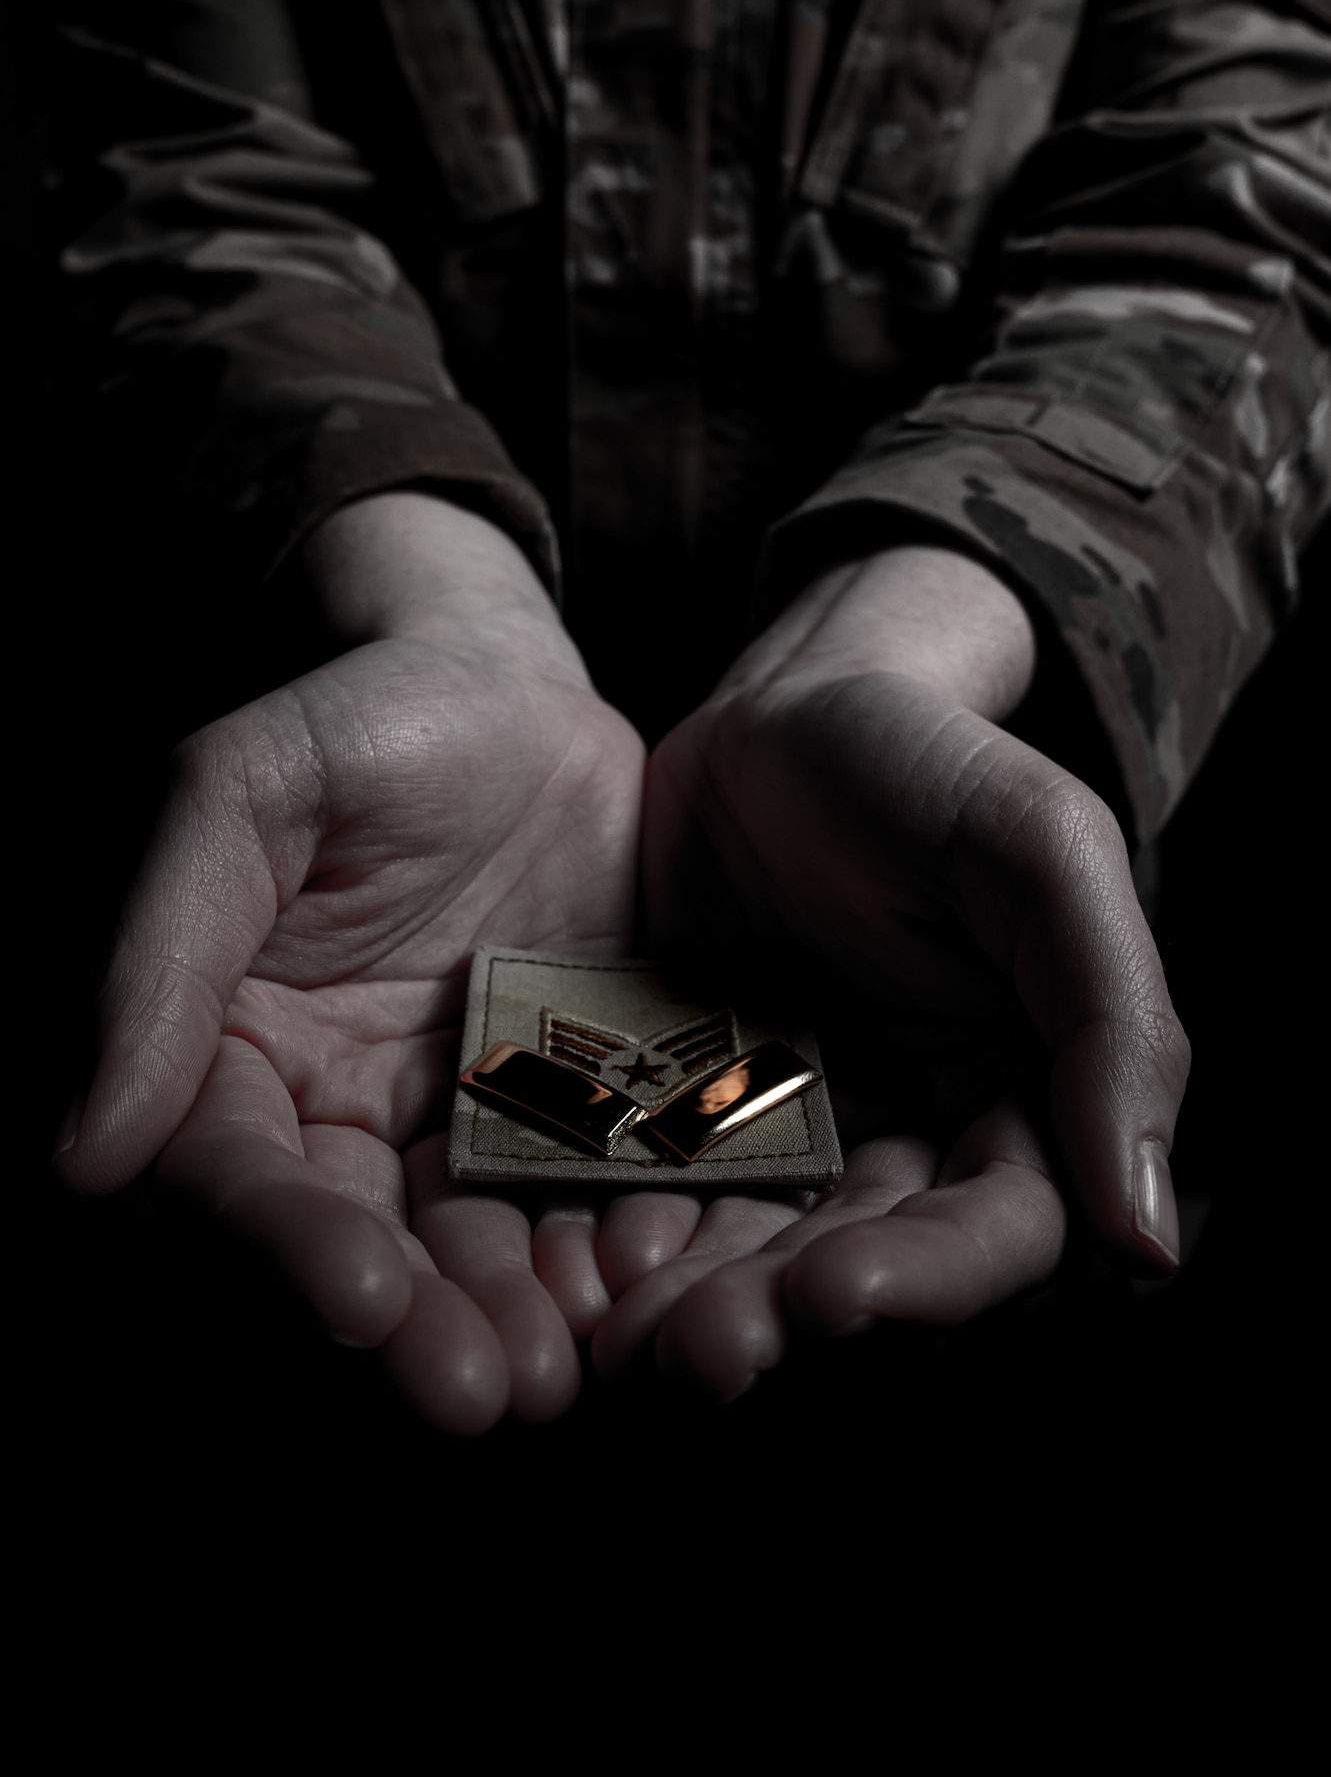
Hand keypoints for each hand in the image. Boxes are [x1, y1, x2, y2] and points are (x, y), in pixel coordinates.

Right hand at [56, 496, 644, 1431]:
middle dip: (416, 1327)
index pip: (231, 1176)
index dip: (283, 1248)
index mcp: (225, 1050)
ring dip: (511, 1316)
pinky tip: (648, 1289)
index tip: (357, 1301)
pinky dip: (605, 1246)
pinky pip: (579, 1192)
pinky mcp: (561, 1108)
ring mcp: (451, 1117)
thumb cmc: (357, 718)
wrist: (509, 686)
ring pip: (469, 1242)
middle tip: (485, 1394)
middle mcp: (329, 1111)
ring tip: (567, 1372)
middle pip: (355, 1244)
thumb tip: (82, 1158)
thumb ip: (162, 956)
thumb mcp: (240, 794)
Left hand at [602, 546, 1188, 1398]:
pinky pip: (660, 1195)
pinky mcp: (692, 1115)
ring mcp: (796, 1135)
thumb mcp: (1039, 849)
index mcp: (1022, 1099)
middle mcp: (912, 1140)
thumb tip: (1152, 1240)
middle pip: (863, 1266)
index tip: (833, 1293)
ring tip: (620, 1334)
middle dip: (781, 1316)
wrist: (777, 713)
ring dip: (693, 1305)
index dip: (928, 1280)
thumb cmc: (926, 760)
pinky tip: (570, 1261)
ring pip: (754, 1253)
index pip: (1002, 1232)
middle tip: (692, 1352)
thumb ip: (1113, 1021)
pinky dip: (621, 1238)